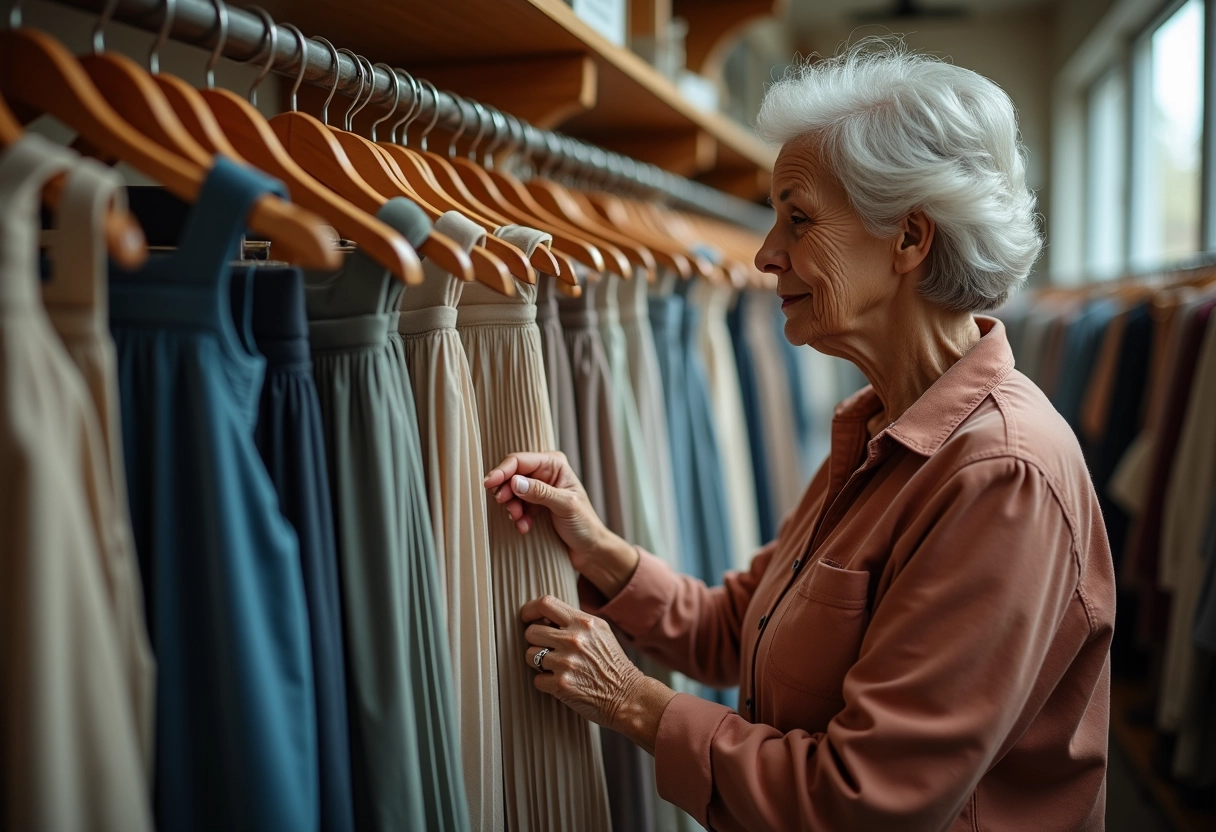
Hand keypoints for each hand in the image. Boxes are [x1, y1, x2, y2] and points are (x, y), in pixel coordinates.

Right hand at [484, 452, 637, 597]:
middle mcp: (545, 473)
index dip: (503, 471)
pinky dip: (517, 517)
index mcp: (554, 464)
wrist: (590, 549)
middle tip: (509, 508)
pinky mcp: (534, 505)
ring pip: (511, 492)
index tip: (489, 484)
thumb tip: (515, 482)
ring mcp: (539, 489)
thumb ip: (541, 492)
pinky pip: (516, 506)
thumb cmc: (585, 524)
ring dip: (512, 507)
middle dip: (507, 493)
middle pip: (512, 475)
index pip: (520, 461)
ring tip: (520, 520)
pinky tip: (525, 527)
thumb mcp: (565, 506)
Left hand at [521, 595, 675, 754]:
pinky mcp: (561, 684)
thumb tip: (544, 615)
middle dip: (535, 640)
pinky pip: (537, 679)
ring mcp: (566, 662)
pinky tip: (562, 682)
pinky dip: (546, 682)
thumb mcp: (600, 631)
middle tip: (546, 648)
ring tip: (557, 666)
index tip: (528, 618)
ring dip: (538, 662)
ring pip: (530, 655)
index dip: (530, 610)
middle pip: (531, 631)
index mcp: (584, 622)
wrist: (628, 695)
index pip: (545, 603)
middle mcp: (574, 639)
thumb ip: (575, 620)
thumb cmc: (612, 663)